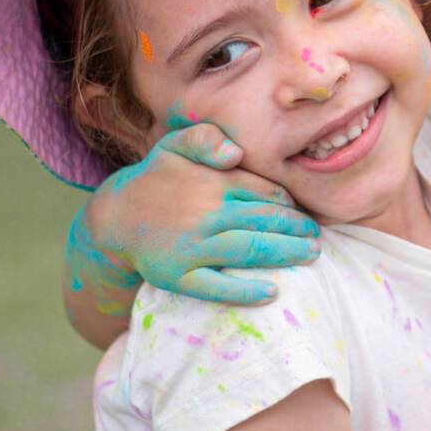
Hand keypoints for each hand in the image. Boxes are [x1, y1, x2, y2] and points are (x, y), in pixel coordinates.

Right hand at [75, 123, 320, 305]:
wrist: (113, 218)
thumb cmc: (154, 178)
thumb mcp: (173, 144)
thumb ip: (205, 138)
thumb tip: (235, 152)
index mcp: (211, 184)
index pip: (265, 192)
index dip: (290, 204)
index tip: (305, 213)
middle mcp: (205, 214)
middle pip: (265, 221)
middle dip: (298, 229)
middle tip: (317, 237)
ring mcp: (191, 248)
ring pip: (250, 250)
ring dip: (286, 253)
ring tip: (311, 256)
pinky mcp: (177, 276)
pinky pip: (216, 287)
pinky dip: (245, 291)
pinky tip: (272, 292)